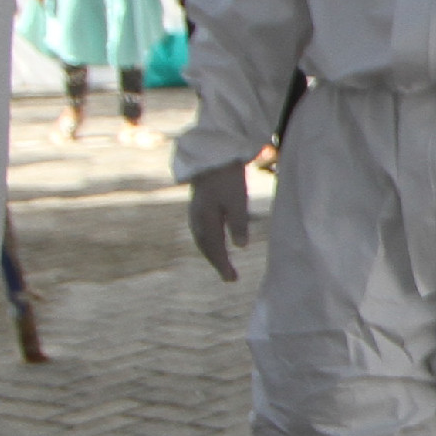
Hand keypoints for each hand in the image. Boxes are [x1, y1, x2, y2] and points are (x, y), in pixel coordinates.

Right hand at [187, 164, 251, 281]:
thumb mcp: (237, 200)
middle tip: (229, 278)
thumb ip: (239, 223)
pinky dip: (209, 242)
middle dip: (217, 262)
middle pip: (206, 247)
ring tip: (223, 264)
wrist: (214, 156)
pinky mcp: (198, 205)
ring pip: (202, 239)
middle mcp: (197, 218)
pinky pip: (201, 230)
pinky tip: (215, 243)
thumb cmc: (228, 178)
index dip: (223, 265)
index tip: (231, 279)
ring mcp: (195, 211)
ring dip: (212, 253)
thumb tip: (240, 247)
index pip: (215, 248)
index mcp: (206, 219)